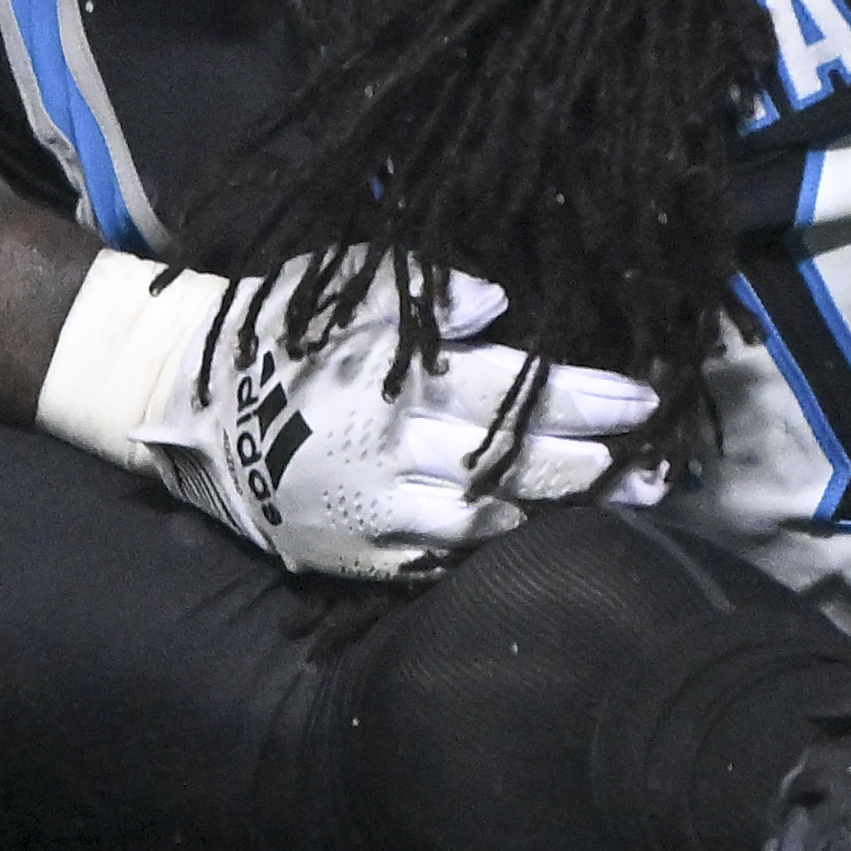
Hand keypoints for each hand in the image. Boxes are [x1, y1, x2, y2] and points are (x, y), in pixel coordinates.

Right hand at [90, 251, 658, 583]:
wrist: (186, 409)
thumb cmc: (279, 333)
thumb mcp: (340, 287)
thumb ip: (422, 293)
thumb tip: (501, 303)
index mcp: (395, 381)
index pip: (513, 392)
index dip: (584, 400)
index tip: (647, 401)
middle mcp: (392, 452)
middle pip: (514, 464)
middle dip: (596, 466)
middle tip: (664, 471)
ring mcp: (373, 513)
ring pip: (486, 522)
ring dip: (561, 515)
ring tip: (628, 507)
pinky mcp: (354, 555)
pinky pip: (435, 564)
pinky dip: (492, 555)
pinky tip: (541, 545)